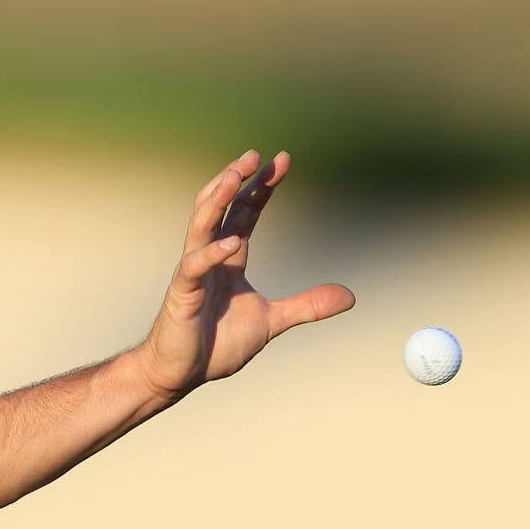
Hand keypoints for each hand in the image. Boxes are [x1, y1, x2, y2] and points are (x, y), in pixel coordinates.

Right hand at [135, 149, 355, 402]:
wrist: (179, 373)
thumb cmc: (215, 344)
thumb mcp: (271, 321)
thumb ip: (307, 306)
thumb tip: (350, 297)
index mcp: (228, 260)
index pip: (245, 213)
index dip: (261, 188)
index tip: (281, 162)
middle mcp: (208, 258)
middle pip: (221, 207)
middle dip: (236, 179)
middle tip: (255, 155)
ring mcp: (192, 273)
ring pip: (201, 225)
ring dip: (216, 199)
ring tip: (234, 175)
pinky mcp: (181, 295)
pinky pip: (193, 268)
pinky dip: (211, 254)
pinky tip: (232, 244)